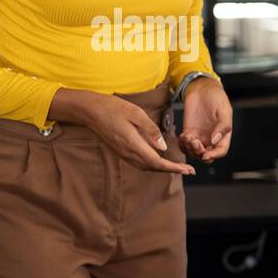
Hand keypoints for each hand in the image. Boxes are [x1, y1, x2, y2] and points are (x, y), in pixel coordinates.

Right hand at [49, 88, 193, 173]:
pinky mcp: (120, 151)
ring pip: (146, 167)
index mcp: (132, 143)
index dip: (174, 168)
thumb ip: (150, 130)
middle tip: (189, 170)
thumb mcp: (135, 113)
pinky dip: (152, 164)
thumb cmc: (112, 107)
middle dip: (172, 170)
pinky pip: (139, 162)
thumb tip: (163, 147)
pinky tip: (160, 159)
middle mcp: (127, 152)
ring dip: (162, 169)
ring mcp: (122, 153)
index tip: (188, 170)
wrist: (88, 110)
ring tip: (178, 167)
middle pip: (153, 168)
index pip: (156, 162)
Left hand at [179, 77, 232, 161]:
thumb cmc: (216, 97)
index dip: (214, 155)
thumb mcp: (224, 109)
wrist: (202, 88)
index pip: (220, 151)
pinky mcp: (189, 131)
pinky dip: (182, 144)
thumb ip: (223, 125)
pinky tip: (183, 136)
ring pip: (194, 152)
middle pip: (206, 155)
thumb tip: (215, 140)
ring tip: (187, 137)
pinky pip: (185, 144)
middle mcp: (211, 138)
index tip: (206, 155)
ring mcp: (199, 136)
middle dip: (199, 153)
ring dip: (189, 149)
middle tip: (195, 142)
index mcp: (223, 135)